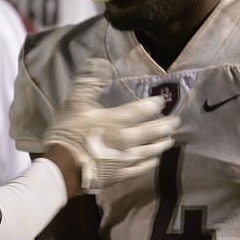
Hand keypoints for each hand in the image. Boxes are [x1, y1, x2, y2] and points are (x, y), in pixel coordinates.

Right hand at [44, 58, 178, 192]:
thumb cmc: (69, 132)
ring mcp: (124, 158)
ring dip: (160, 145)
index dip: (152, 105)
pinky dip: (149, 164)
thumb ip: (88, 84)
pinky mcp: (120, 174)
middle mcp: (126, 139)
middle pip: (151, 132)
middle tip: (176, 121)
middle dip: (164, 125)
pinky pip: (140, 169)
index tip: (161, 101)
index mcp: (116, 120)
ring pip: (149, 151)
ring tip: (169, 140)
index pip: (140, 110)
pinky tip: (154, 161)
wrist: (63, 167)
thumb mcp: (75, 103)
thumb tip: (98, 65)